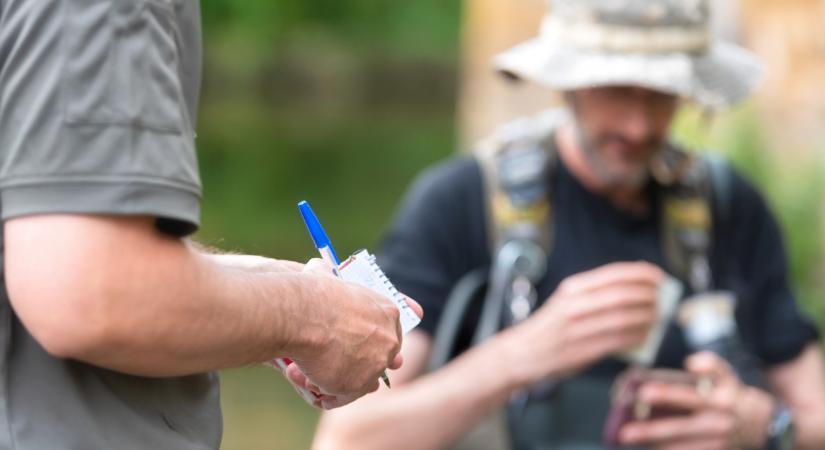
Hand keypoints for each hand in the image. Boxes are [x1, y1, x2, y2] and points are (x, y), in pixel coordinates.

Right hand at [284, 258, 422, 408]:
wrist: (302, 315)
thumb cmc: (312, 294)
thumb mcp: (326, 275)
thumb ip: (329, 274)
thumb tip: (318, 265)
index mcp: (388, 311)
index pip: (391, 332)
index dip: (371, 341)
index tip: (354, 346)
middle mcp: (390, 339)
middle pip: (381, 359)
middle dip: (358, 363)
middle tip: (330, 362)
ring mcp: (378, 363)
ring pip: (362, 380)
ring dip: (339, 378)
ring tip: (310, 371)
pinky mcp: (360, 384)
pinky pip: (345, 396)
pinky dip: (327, 393)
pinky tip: (306, 382)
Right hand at [506, 261, 662, 383]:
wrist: (523, 353)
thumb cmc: (550, 327)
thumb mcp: (566, 300)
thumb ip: (595, 294)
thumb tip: (637, 288)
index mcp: (572, 288)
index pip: (614, 274)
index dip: (641, 273)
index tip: (659, 276)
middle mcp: (575, 306)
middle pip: (622, 296)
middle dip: (648, 296)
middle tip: (661, 299)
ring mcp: (578, 329)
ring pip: (624, 319)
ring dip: (647, 318)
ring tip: (656, 317)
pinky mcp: (583, 351)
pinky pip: (618, 342)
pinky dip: (637, 338)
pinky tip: (644, 336)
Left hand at [619, 352, 774, 449]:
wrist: (764, 425)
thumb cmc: (733, 394)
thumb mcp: (727, 375)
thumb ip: (711, 364)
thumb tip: (691, 363)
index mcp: (720, 399)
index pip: (689, 396)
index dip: (666, 395)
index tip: (642, 393)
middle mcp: (718, 423)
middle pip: (680, 428)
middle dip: (651, 431)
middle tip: (625, 432)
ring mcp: (717, 443)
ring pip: (681, 446)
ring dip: (654, 443)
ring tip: (629, 438)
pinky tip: (650, 446)